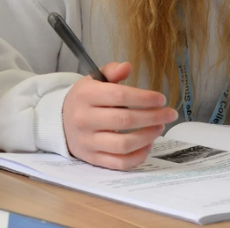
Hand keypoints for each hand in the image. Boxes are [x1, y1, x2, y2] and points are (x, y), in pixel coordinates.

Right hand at [62, 61, 176, 170]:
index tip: (161, 99)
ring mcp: (87, 141)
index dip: (144, 98)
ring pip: (123, 144)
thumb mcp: (93, 80)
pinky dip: (138, 156)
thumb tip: (127, 66)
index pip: (119, 95)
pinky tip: (147, 144)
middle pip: (124, 120)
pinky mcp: (92, 158)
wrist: (60, 122)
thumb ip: (111, 71)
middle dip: (153, 116)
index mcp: (85, 95)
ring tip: (159, 127)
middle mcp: (84, 119)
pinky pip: (119, 163)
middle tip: (169, 114)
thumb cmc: (84, 99)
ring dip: (148, 136)